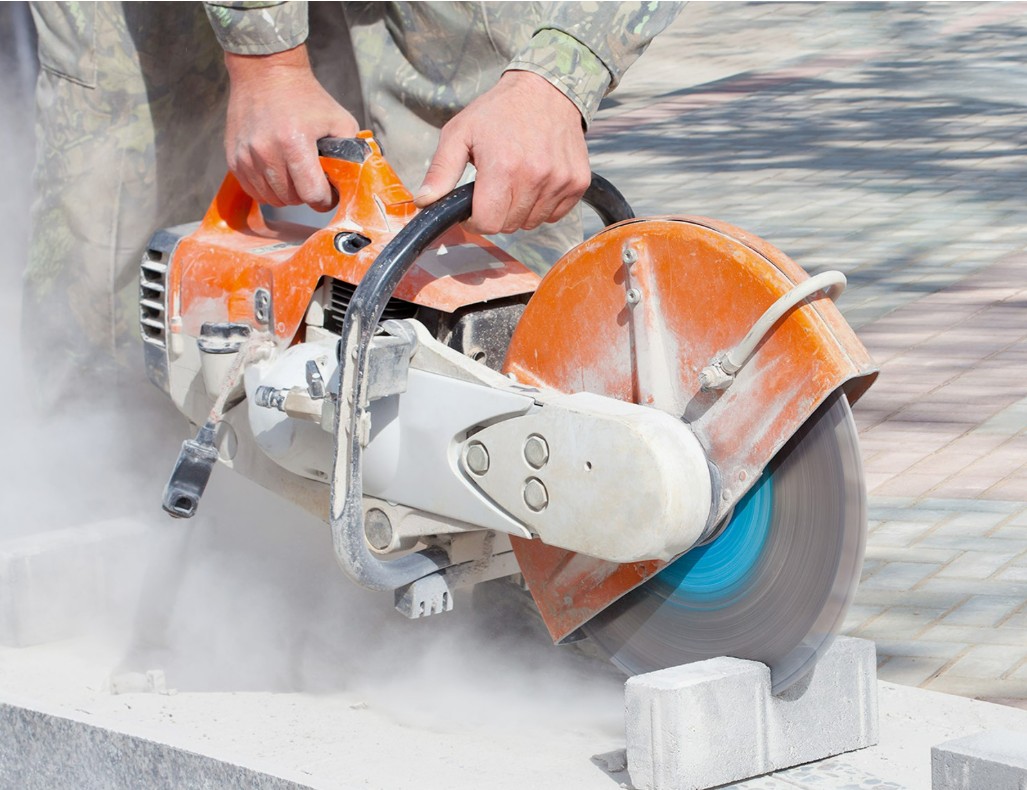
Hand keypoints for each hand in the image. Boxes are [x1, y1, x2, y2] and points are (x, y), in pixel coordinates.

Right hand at [223, 45, 358, 210]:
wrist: (265, 72)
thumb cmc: (306, 97)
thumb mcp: (339, 119)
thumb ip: (351, 150)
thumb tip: (356, 178)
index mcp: (294, 142)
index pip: (312, 194)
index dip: (326, 199)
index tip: (330, 193)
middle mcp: (266, 152)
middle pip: (292, 199)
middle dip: (307, 195)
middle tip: (313, 181)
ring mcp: (246, 156)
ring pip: (271, 198)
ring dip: (287, 195)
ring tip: (296, 177)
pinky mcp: (233, 158)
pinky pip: (254, 190)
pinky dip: (268, 190)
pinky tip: (278, 174)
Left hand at [413, 70, 590, 234]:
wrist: (547, 90)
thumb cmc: (499, 112)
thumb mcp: (460, 133)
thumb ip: (440, 170)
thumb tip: (424, 202)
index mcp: (503, 167)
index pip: (488, 224)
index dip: (477, 219)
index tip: (476, 204)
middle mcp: (536, 177)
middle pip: (509, 226)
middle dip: (497, 212)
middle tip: (495, 186)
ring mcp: (560, 181)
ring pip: (532, 223)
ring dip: (520, 210)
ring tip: (517, 180)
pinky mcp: (578, 183)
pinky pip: (554, 215)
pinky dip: (542, 205)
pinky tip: (536, 181)